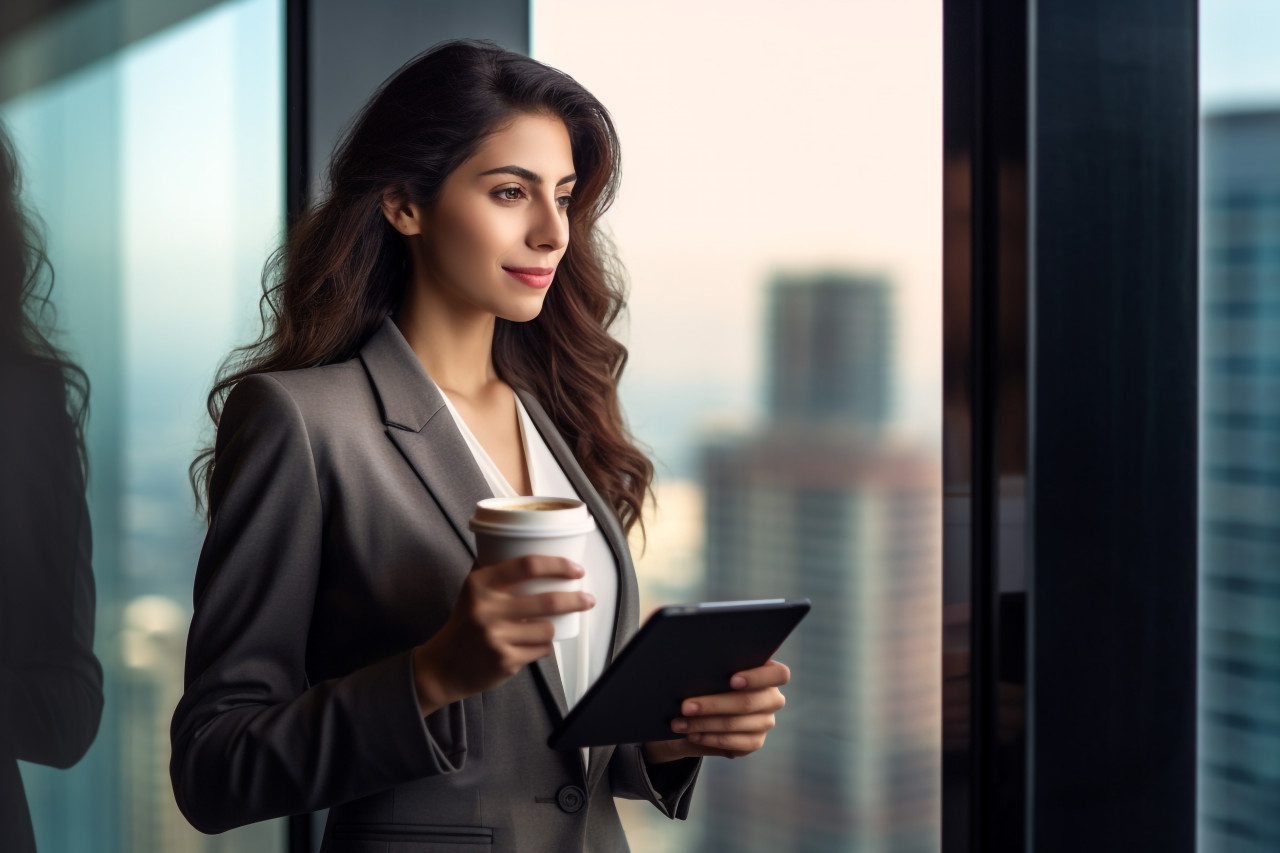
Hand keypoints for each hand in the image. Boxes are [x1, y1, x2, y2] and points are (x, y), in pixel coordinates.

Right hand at [411, 555, 594, 714]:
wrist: (443, 666)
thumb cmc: (465, 624)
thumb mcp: (472, 591)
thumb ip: (496, 571)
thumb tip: (535, 551)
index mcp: (479, 584)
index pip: (527, 565)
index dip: (558, 565)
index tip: (576, 570)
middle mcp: (486, 608)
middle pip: (547, 600)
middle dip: (575, 599)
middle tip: (588, 599)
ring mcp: (496, 637)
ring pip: (548, 628)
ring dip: (553, 628)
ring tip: (546, 627)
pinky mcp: (505, 660)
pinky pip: (541, 650)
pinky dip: (543, 646)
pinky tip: (532, 645)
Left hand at [643, 659, 789, 762]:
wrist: (704, 707)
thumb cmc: (707, 676)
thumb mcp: (710, 664)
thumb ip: (711, 657)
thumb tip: (690, 652)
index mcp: (768, 672)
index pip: (779, 674)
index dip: (757, 677)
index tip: (732, 680)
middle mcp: (772, 698)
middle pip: (749, 702)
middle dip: (713, 704)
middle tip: (685, 706)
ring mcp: (766, 721)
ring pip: (736, 724)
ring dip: (704, 723)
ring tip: (679, 723)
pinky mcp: (755, 741)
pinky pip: (735, 744)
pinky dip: (710, 739)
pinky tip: (692, 734)